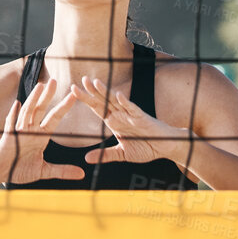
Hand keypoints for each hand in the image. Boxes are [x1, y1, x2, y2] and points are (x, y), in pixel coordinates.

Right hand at [0, 76, 85, 185]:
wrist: (0, 173)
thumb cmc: (19, 169)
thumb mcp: (44, 171)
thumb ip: (62, 171)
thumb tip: (82, 174)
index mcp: (40, 136)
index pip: (54, 118)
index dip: (63, 107)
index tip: (74, 95)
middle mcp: (30, 130)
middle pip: (40, 109)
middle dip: (47, 95)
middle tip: (54, 80)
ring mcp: (18, 132)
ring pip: (27, 112)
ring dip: (33, 99)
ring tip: (40, 86)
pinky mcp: (8, 138)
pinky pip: (10, 124)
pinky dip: (13, 114)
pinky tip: (17, 104)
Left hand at [76, 77, 190, 168]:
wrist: (165, 147)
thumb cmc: (146, 147)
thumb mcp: (122, 154)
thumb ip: (105, 155)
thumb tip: (86, 159)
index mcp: (114, 121)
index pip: (97, 108)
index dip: (85, 99)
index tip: (72, 90)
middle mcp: (120, 115)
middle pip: (103, 101)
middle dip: (91, 91)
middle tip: (80, 80)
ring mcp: (130, 115)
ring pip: (115, 101)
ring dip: (105, 92)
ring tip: (95, 83)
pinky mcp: (142, 117)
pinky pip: (133, 108)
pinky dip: (126, 102)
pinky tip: (119, 95)